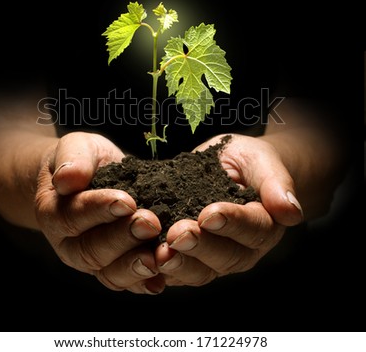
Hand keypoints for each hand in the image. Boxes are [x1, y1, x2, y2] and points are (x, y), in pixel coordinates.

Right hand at [35, 132, 164, 293]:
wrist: (90, 177)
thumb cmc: (83, 160)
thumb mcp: (76, 148)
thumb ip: (72, 160)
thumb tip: (67, 179)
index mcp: (54, 213)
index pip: (73, 216)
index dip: (99, 210)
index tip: (126, 201)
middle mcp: (70, 244)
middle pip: (92, 250)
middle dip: (123, 237)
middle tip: (150, 222)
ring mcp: (93, 261)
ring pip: (110, 273)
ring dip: (135, 266)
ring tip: (159, 255)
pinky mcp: (115, 267)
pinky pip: (128, 282)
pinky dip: (145, 282)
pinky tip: (163, 278)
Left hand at [155, 133, 303, 286]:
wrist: (233, 171)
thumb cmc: (249, 164)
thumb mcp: (262, 162)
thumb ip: (276, 183)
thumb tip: (291, 211)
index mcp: (264, 226)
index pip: (252, 229)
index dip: (231, 223)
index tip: (210, 213)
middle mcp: (242, 249)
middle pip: (224, 257)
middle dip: (200, 246)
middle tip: (179, 233)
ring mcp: (215, 258)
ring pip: (200, 271)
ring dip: (179, 263)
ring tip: (159, 252)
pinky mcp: (191, 259)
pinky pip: (176, 270)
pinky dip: (159, 269)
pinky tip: (142, 259)